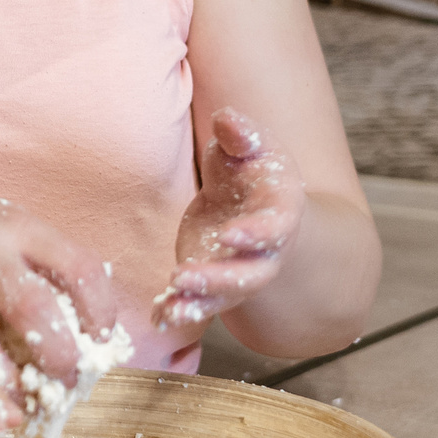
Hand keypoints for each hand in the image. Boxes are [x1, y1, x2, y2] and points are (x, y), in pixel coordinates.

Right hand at [0, 172, 118, 386]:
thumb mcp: (2, 220)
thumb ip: (41, 261)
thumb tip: (87, 325)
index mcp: (16, 225)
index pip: (80, 270)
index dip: (102, 313)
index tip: (100, 340)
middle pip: (38, 315)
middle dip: (61, 361)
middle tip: (67, 381)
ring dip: (11, 389)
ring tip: (24, 405)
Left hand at [154, 108, 303, 330]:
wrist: (248, 202)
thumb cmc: (250, 168)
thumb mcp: (248, 146)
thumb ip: (239, 135)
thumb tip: (227, 120)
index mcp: (279, 213)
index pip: (274, 228)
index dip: (256, 234)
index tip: (231, 234)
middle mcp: (263, 252)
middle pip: (249, 275)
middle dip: (219, 280)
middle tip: (182, 277)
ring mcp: (237, 272)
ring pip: (224, 298)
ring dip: (198, 304)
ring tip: (170, 308)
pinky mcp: (211, 282)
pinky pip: (199, 305)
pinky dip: (179, 312)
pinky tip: (159, 317)